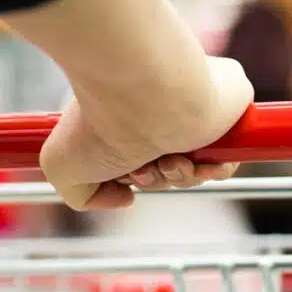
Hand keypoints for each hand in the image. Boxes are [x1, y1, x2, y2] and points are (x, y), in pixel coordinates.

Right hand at [40, 56, 253, 209]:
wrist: (144, 93)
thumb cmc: (100, 121)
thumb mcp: (62, 167)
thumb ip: (82, 195)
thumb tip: (125, 198)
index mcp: (129, 114)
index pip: (142, 159)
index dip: (137, 178)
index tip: (126, 175)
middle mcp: (162, 109)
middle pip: (170, 168)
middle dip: (156, 180)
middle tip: (143, 167)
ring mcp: (195, 107)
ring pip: (198, 168)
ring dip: (179, 178)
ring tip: (166, 159)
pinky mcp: (230, 107)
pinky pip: (227, 160)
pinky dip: (211, 172)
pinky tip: (190, 159)